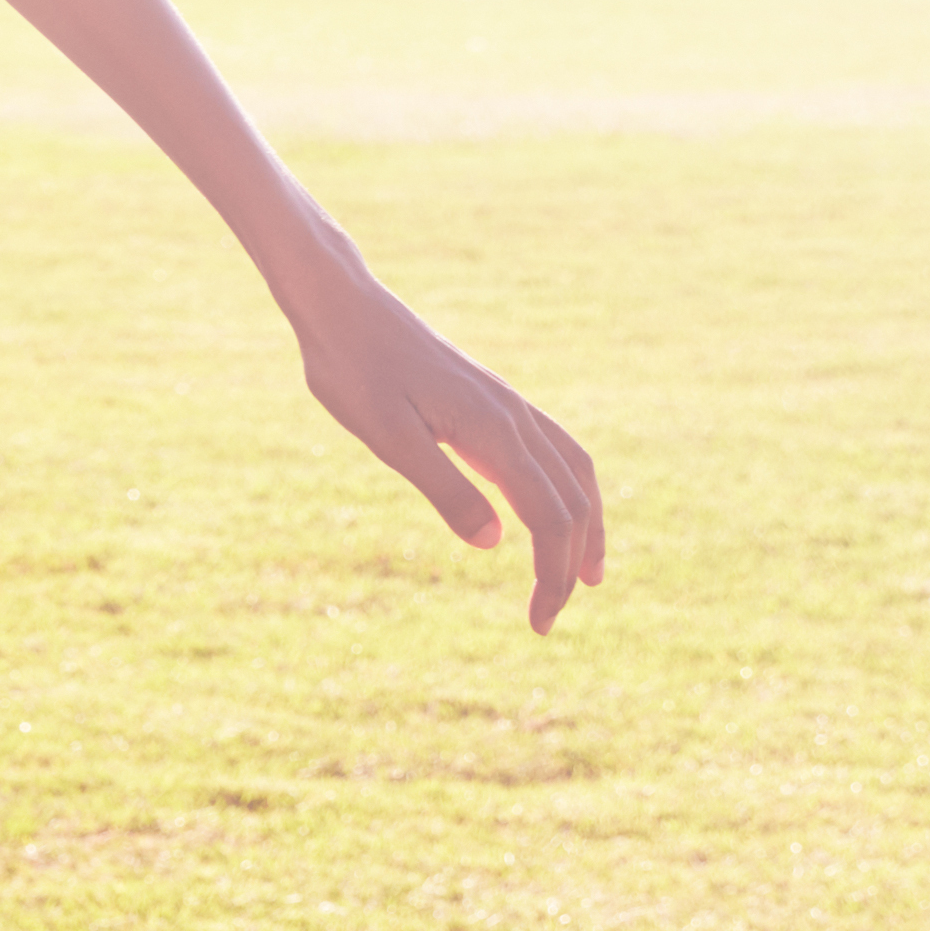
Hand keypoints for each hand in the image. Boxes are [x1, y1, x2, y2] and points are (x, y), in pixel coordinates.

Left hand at [285, 259, 604, 633]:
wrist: (344, 308)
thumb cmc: (355, 371)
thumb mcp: (389, 439)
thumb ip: (444, 489)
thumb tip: (494, 543)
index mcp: (494, 431)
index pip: (548, 516)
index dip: (550, 573)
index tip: (537, 621)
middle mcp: (514, 416)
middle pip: (572, 498)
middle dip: (570, 561)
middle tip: (547, 616)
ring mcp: (508, 405)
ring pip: (573, 469)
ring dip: (585, 524)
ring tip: (584, 572)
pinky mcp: (491, 400)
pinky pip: (552, 448)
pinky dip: (566, 489)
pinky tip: (546, 511)